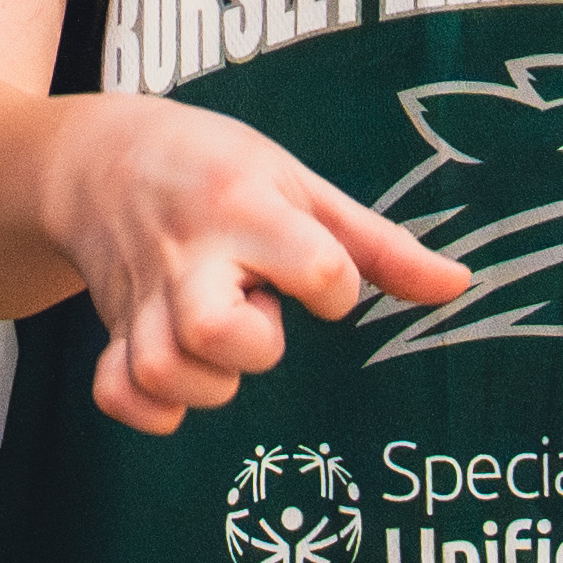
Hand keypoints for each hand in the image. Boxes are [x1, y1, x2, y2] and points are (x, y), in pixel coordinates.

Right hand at [30, 95, 470, 434]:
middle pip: (215, 331)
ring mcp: (142, 297)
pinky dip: (146, 407)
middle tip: (260, 320)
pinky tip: (180, 385)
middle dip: (254, 347)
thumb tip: (458, 286)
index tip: (322, 280)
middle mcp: (190, 257)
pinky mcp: (110, 327)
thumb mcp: (302, 185)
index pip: (315, 268)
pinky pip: (116, 392)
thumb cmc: (219, 168)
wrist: (103, 155)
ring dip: (207, 382)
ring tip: (222, 348)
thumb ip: (379, 245)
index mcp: (246, 210)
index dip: (333, 288)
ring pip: (163, 371)